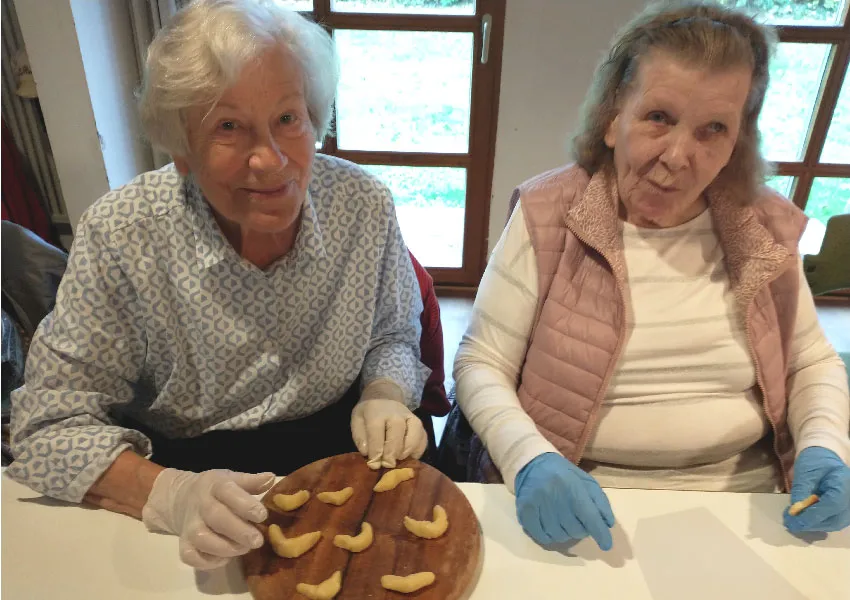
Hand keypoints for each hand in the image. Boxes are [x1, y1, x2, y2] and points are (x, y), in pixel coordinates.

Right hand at [141, 469, 274, 569]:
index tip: (262, 515)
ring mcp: (189, 526)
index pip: (228, 492)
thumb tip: (271, 478)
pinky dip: (207, 562)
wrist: (181, 499)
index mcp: (215, 486)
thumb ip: (251, 481)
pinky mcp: (183, 543)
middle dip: (239, 531)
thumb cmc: (216, 490)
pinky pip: (191, 556)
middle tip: (257, 541)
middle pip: (216, 517)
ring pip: (202, 539)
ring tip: (244, 549)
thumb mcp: (232, 479)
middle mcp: (200, 505)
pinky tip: (224, 559)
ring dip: (225, 548)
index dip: (245, 505)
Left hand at [351, 398, 426, 468]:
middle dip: (391, 453)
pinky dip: (418, 449)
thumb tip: (367, 452)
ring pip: (414, 434)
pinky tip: (410, 457)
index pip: (376, 432)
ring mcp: (410, 417)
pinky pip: (423, 437)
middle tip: (387, 465)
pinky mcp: (419, 424)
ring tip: (399, 460)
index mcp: (376, 412)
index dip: (375, 451)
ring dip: (407, 450)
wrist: (384, 397)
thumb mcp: (357, 421)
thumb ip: (360, 437)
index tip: (373, 464)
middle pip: (397, 433)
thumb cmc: (368, 414)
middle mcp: (396, 413)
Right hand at [515, 452, 614, 549]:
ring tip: (565, 524)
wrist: (534, 464)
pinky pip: (541, 536)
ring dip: (566, 534)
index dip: (600, 533)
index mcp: (572, 485)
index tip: (606, 544)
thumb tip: (607, 524)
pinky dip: (550, 537)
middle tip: (579, 523)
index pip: (589, 515)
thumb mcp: (586, 482)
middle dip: (581, 530)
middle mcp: (553, 494)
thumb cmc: (564, 475)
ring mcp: (537, 503)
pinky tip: (552, 528)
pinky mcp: (524, 511)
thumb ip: (600, 502)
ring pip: (558, 535)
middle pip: (574, 529)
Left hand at [784, 446, 849, 532]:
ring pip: (834, 523)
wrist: (825, 456)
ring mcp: (848, 505)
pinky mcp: (843, 510)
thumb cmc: (815, 460)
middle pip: (835, 519)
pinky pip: (832, 521)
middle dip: (811, 523)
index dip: (813, 516)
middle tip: (790, 523)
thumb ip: (801, 489)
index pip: (833, 505)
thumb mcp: (805, 471)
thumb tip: (794, 511)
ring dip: (813, 525)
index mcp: (844, 483)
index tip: (794, 521)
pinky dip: (817, 522)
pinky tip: (803, 519)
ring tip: (794, 521)